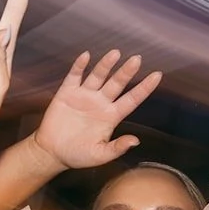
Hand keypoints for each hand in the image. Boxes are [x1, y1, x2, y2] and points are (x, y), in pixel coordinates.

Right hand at [32, 49, 162, 171]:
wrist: (51, 153)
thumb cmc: (76, 155)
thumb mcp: (99, 155)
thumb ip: (116, 148)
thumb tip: (135, 141)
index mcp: (111, 116)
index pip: (131, 99)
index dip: (144, 88)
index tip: (157, 75)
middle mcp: (100, 102)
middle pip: (117, 83)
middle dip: (126, 72)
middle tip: (137, 59)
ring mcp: (84, 96)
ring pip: (98, 76)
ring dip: (106, 65)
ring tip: (115, 53)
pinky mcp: (66, 94)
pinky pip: (74, 76)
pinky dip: (79, 66)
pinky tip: (86, 56)